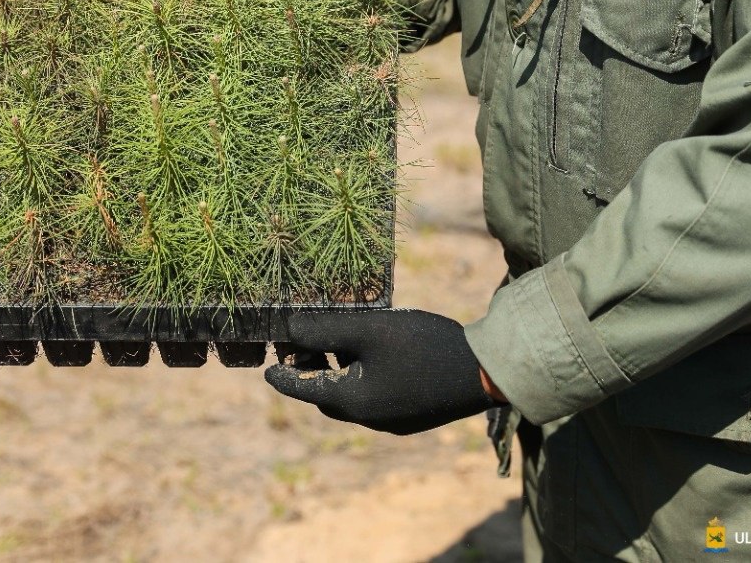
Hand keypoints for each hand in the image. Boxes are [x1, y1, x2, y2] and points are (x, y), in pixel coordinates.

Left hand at [264, 309, 500, 434]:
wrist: (484, 371)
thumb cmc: (421, 345)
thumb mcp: (367, 329)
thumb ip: (323, 330)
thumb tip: (287, 331)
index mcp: (351, 400)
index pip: (300, 388)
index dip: (280, 372)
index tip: (266, 365)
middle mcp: (367, 418)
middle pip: (323, 396)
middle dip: (309, 370)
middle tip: (305, 342)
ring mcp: (391, 422)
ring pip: (348, 399)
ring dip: (336, 375)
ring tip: (338, 344)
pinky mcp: (410, 418)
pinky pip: (372, 401)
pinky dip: (360, 381)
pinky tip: (372, 357)